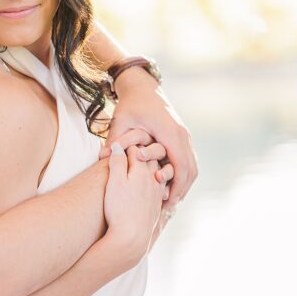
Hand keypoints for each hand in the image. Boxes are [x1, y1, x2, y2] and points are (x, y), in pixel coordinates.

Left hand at [100, 71, 196, 211]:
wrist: (143, 87)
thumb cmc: (131, 104)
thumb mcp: (121, 121)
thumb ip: (115, 140)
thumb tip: (104, 157)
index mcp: (170, 133)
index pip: (179, 165)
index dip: (175, 186)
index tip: (167, 203)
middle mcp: (182, 135)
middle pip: (190, 169)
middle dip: (182, 189)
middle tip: (170, 208)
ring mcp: (184, 135)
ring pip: (192, 165)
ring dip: (185, 183)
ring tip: (173, 201)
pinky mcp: (182, 136)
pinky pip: (189, 159)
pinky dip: (184, 174)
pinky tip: (174, 186)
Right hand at [103, 143, 166, 266]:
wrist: (131, 237)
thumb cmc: (119, 209)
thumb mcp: (114, 182)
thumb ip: (117, 162)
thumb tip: (118, 146)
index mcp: (143, 171)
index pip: (137, 149)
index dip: (127, 142)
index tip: (121, 139)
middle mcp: (154, 179)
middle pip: (151, 158)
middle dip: (143, 150)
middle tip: (135, 144)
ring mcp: (157, 193)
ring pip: (158, 172)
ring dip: (153, 165)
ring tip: (146, 161)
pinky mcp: (156, 205)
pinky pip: (160, 186)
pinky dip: (156, 180)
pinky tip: (152, 183)